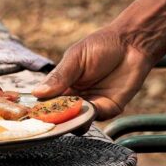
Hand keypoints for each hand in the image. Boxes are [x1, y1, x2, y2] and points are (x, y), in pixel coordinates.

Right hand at [31, 27, 155, 119]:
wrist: (133, 44)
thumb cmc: (102, 45)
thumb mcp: (75, 58)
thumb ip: (59, 76)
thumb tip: (36, 93)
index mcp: (63, 83)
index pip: (47, 100)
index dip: (40, 108)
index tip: (32, 113)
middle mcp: (76, 96)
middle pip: (60, 114)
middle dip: (54, 118)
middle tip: (47, 120)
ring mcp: (92, 103)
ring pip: (76, 119)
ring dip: (70, 121)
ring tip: (65, 117)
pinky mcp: (109, 108)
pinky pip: (95, 118)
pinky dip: (87, 117)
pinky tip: (84, 110)